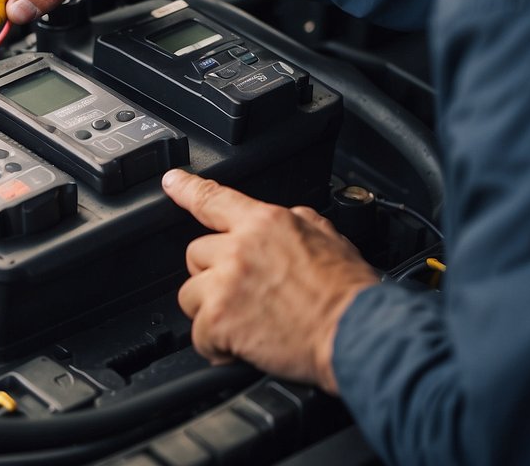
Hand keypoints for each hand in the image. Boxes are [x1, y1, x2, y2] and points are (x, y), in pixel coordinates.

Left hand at [163, 169, 377, 393]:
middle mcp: (240, 247)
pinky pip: (198, 334)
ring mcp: (226, 283)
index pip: (214, 198)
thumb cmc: (350, 294)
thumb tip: (284, 218)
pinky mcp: (219, 319)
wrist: (358, 334)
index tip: (171, 182)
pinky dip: (216, 347)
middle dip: (213, 275)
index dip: (186, 188)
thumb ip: (296, 222)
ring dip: (211, 311)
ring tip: (246, 321)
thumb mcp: (329, 237)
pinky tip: (241, 346)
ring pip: (190, 294)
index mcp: (265, 223)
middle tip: (244, 293)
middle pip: (196, 254)